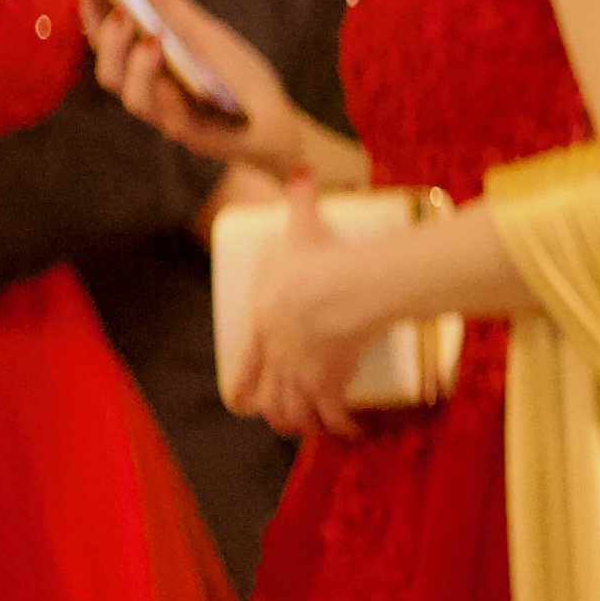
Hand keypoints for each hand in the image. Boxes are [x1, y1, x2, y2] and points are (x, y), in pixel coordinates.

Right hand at [94, 0, 310, 176]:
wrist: (277, 120)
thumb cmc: (239, 77)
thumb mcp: (211, 37)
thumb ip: (179, 12)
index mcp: (147, 68)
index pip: (109, 44)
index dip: (94, 19)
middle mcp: (149, 93)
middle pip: (111, 73)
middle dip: (111, 43)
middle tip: (122, 14)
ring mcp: (169, 116)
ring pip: (135, 100)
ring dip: (139, 70)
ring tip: (151, 41)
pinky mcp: (196, 136)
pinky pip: (175, 123)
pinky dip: (171, 102)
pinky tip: (173, 85)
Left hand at [227, 176, 392, 436]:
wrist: (342, 289)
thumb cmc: (319, 260)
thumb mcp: (303, 228)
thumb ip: (301, 201)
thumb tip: (303, 172)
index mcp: (265, 325)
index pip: (249, 364)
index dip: (248, 384)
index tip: (249, 398)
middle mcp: (278, 355)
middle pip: (273, 395)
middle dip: (280, 410)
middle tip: (288, 416)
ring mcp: (302, 372)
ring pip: (296, 410)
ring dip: (305, 421)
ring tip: (317, 424)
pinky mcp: (331, 382)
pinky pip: (333, 414)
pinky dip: (340, 425)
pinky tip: (351, 429)